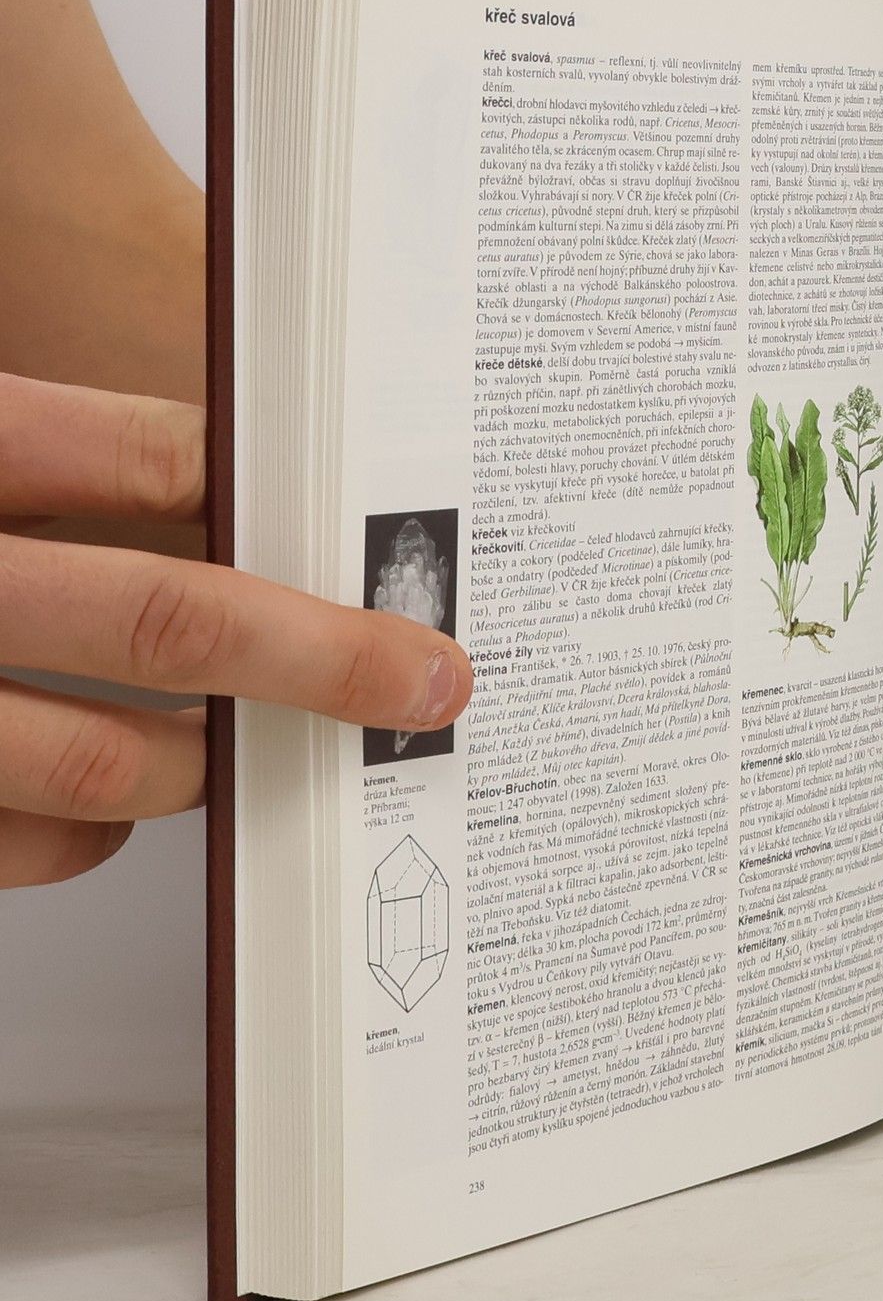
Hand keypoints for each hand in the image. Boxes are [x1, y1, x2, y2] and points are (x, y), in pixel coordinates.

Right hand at [0, 371, 472, 885]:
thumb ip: (60, 458)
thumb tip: (212, 487)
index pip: (159, 459)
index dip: (285, 500)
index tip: (371, 534)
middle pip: (170, 621)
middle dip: (325, 660)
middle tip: (426, 679)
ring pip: (113, 761)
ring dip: (208, 761)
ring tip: (241, 745)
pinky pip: (37, 842)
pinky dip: (96, 833)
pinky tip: (110, 808)